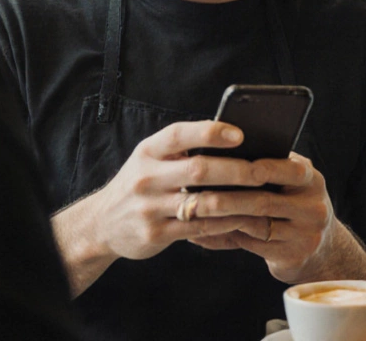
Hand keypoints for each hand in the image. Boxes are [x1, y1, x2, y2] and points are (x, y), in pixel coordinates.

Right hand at [83, 120, 274, 261]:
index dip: (210, 132)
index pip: (180, 134)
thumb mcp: (149, 159)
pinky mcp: (155, 234)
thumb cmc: (139, 184)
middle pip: (198, 169)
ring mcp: (150, 207)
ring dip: (238, 200)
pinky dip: (225, 223)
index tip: (240, 134)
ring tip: (262, 197)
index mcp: (148, 151)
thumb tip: (233, 140)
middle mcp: (146, 177)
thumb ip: (181, 151)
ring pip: (203, 203)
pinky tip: (243, 218)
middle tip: (263, 171)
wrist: (102, 223)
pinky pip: (199, 229)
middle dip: (236, 170)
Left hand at [186, 152, 339, 282]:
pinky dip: (224, 237)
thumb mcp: (291, 183)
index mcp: (312, 181)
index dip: (260, 167)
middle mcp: (314, 208)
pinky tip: (203, 232)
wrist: (321, 249)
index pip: (289, 170)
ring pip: (255, 225)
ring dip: (222, 218)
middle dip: (228, 197)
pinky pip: (251, 245)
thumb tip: (220, 156)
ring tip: (195, 211)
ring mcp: (305, 235)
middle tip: (197, 193)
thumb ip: (267, 169)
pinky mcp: (293, 257)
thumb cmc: (292, 204)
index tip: (228, 162)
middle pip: (264, 201)